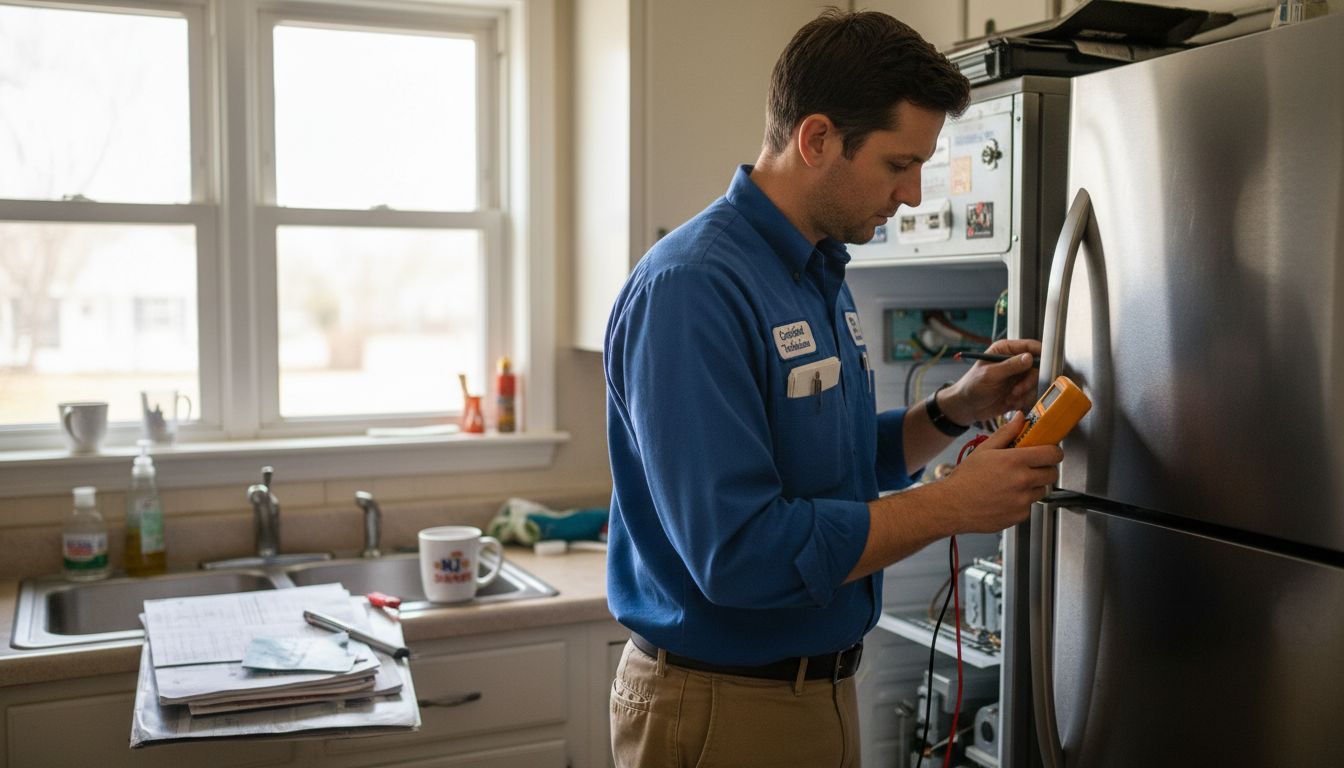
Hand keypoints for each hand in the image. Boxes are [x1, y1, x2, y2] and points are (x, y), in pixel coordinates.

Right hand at [938, 413, 1062, 532]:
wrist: (953, 506)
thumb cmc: (966, 478)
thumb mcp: (984, 450)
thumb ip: (1006, 433)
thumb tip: (1019, 418)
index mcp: (1015, 461)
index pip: (1053, 454)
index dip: (1053, 452)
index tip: (1048, 452)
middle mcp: (1022, 481)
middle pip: (1052, 473)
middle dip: (1044, 469)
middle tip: (1030, 468)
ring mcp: (1022, 500)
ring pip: (1041, 490)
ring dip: (1033, 486)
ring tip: (1013, 484)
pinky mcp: (1020, 515)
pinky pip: (1030, 506)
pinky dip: (1022, 502)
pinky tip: (1006, 498)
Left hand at [939, 338, 1041, 425]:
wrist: (966, 407)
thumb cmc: (972, 386)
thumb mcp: (990, 375)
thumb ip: (1010, 366)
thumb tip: (1029, 357)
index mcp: (1005, 350)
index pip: (1029, 346)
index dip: (1040, 354)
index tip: (1045, 364)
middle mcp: (1014, 361)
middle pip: (1037, 366)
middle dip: (1029, 381)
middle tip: (1017, 390)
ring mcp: (1018, 376)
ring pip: (1036, 382)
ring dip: (1025, 392)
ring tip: (1010, 397)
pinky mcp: (1020, 391)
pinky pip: (1031, 394)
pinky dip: (1023, 400)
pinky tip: (1009, 402)